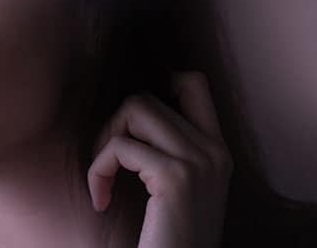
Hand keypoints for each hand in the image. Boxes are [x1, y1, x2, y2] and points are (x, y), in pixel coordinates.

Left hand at [87, 71, 233, 247]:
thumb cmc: (171, 236)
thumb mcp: (182, 186)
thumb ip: (172, 148)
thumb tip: (134, 111)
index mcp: (217, 150)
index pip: (195, 83)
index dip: (156, 87)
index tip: (134, 125)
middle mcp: (213, 151)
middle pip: (145, 99)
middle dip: (114, 126)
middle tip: (108, 164)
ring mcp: (198, 162)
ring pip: (132, 110)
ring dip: (105, 142)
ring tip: (104, 176)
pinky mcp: (175, 177)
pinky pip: (118, 148)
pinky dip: (98, 171)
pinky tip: (101, 200)